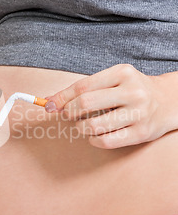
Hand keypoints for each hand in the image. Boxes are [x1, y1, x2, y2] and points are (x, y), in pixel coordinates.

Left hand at [44, 63, 175, 148]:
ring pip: (93, 125)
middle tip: (68, 115)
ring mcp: (138, 113)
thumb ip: (84, 89)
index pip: (82, 86)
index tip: (48, 105)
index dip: (61, 98)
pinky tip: (95, 135)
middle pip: (85, 104)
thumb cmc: (132, 90)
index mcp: (122, 73)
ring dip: (80, 128)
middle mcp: (132, 92)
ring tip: (83, 125)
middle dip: (69, 112)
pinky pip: (106, 141)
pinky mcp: (141, 133)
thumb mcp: (112, 80)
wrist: (169, 101)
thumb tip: (50, 101)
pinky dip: (93, 140)